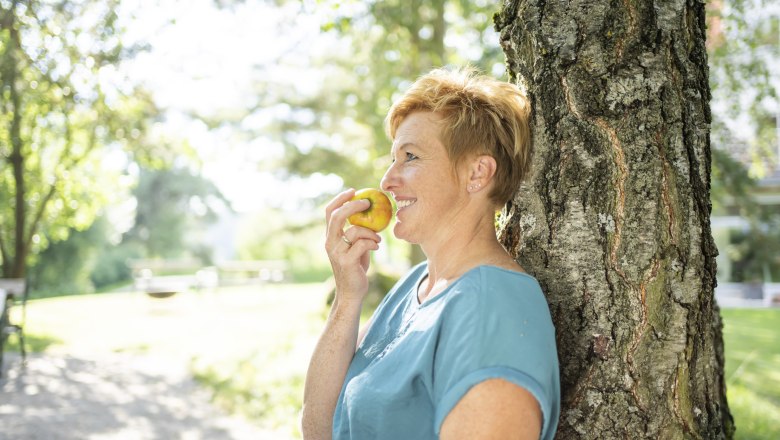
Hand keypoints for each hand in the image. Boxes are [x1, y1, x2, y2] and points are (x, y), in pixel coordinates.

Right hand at [325, 189, 381, 303]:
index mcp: (330, 237)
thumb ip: (358, 233)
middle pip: (337, 216)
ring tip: (377, 238)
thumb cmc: (356, 268)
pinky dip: (373, 242)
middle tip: (367, 203)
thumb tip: (371, 216)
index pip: (329, 212)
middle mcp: (330, 243)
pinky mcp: (347, 261)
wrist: (351, 293)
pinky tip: (376, 247)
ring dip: (371, 231)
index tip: (353, 191)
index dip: (340, 199)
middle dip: (353, 205)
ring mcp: (337, 252)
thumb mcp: (355, 248)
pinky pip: (362, 244)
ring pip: (355, 230)